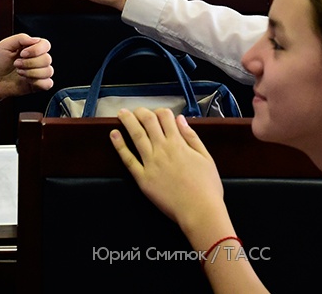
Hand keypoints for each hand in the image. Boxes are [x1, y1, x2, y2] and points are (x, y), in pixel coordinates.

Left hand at [0, 34, 53, 108]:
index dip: (37, 49)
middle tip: (17, 64)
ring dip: (32, 73)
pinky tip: (27, 80)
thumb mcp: (4, 45)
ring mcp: (37, 73)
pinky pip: (48, 84)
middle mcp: (36, 60)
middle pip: (47, 59)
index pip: (45, 45)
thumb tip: (36, 39)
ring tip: (20, 72)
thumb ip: (21, 38)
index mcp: (30, 48)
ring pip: (48, 71)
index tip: (23, 53)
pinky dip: (37, 82)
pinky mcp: (37, 85)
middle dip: (30, 63)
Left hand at [111, 108, 226, 231]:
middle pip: (148, 122)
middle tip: (136, 110)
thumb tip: (180, 120)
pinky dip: (120, 145)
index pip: (166, 117)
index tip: (159, 113)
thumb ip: (191, 137)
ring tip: (121, 113)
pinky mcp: (142, 178)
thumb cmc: (207, 187)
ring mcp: (150, 163)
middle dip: (141, 112)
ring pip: (136, 136)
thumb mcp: (206, 157)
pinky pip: (128, 159)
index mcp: (178, 143)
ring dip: (128, 121)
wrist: (199, 210)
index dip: (161, 111)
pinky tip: (114, 135)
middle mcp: (162, 149)